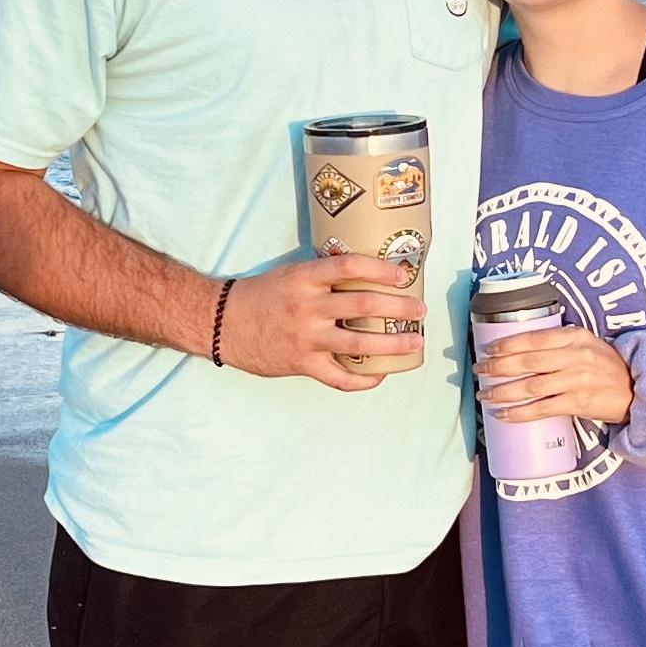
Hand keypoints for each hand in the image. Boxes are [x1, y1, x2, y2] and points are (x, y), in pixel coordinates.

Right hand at [216, 256, 425, 391]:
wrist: (225, 322)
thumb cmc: (264, 294)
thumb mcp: (293, 273)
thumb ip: (324, 275)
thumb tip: (366, 273)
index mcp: (306, 278)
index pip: (351, 266)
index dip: (381, 269)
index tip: (404, 273)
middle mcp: (309, 307)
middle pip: (363, 305)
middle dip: (399, 308)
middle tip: (420, 310)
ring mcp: (306, 338)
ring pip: (359, 343)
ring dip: (393, 344)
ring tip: (415, 342)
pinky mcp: (302, 364)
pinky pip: (339, 377)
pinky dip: (363, 380)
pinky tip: (380, 375)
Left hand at [475, 327, 633, 425]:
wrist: (635, 390)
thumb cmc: (605, 366)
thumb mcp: (586, 343)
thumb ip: (560, 342)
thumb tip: (522, 345)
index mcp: (575, 336)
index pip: (535, 337)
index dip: (509, 343)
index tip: (488, 348)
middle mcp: (575, 356)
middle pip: (529, 361)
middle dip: (499, 366)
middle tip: (479, 370)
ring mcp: (578, 380)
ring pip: (532, 385)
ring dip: (504, 391)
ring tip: (485, 395)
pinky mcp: (579, 403)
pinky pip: (543, 408)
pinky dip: (521, 412)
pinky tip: (504, 414)